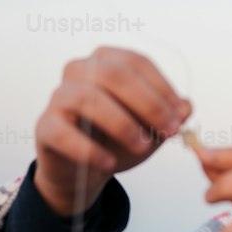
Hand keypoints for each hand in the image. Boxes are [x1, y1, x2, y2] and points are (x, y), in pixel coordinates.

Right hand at [34, 47, 191, 217]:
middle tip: (170, 130)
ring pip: (88, 98)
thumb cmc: (117, 140)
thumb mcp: (150, 128)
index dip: (162, 88)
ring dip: (122, 124)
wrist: (84, 170)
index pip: (136, 63)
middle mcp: (79, 70)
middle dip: (148, 103)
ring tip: (143, 146)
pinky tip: (109, 163)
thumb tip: (186, 107)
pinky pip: (63, 132)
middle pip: (114, 74)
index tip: (180, 116)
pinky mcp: (45, 126)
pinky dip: (89, 149)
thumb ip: (170, 116)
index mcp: (106, 61)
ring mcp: (59, 96)